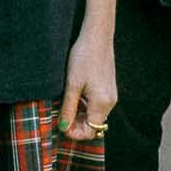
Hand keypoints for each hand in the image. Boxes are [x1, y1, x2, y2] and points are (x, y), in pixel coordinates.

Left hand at [59, 27, 115, 141]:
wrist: (97, 37)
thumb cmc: (83, 58)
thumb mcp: (72, 85)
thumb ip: (68, 108)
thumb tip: (63, 127)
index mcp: (102, 104)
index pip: (90, 132)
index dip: (74, 133)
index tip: (59, 125)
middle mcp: (110, 103)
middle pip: (93, 125)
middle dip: (76, 124)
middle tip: (59, 116)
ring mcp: (110, 96)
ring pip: (94, 115)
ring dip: (79, 115)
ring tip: (64, 104)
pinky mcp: (108, 89)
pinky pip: (96, 105)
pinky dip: (84, 106)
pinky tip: (73, 96)